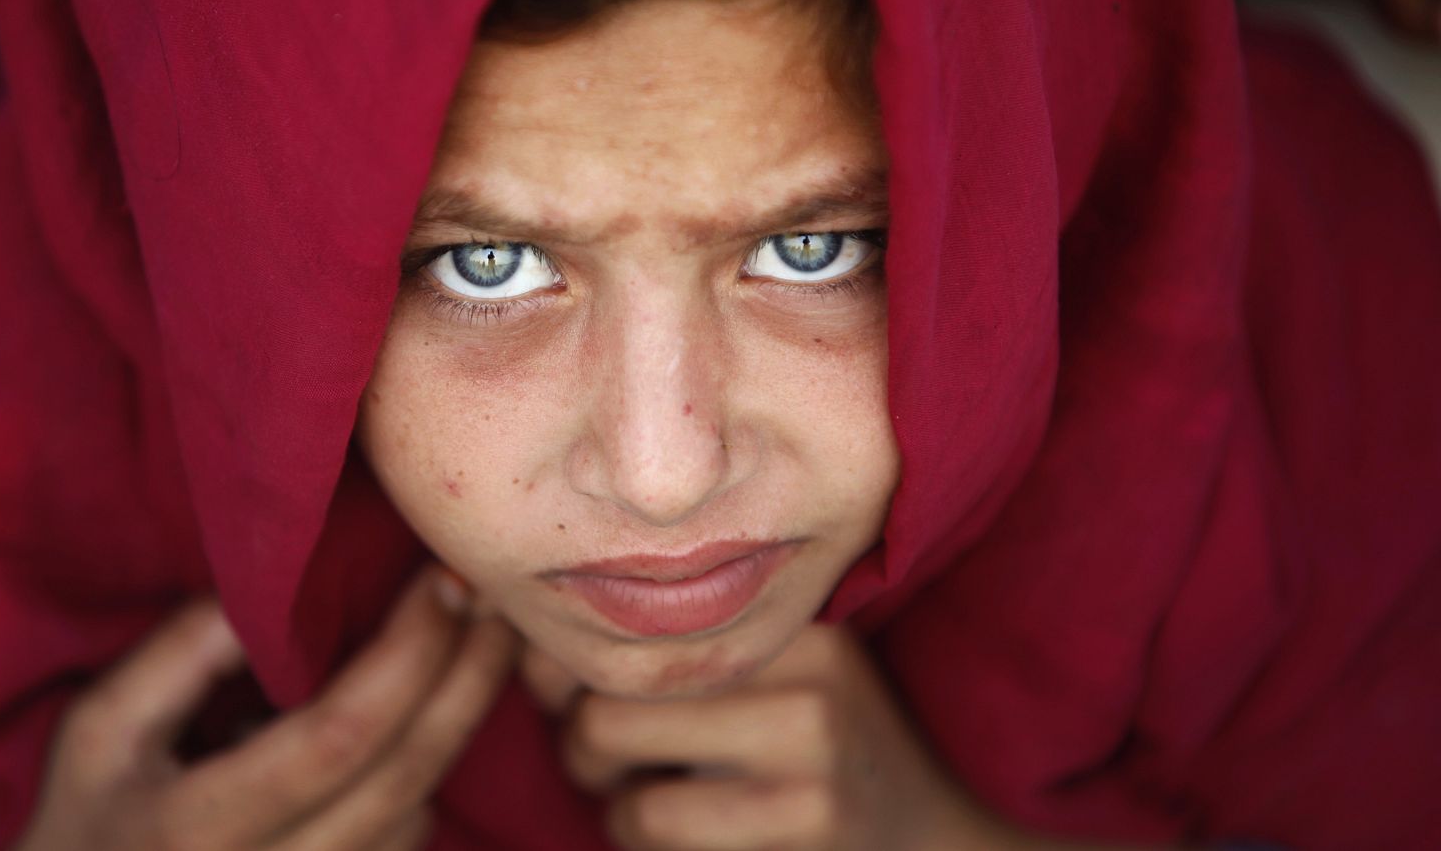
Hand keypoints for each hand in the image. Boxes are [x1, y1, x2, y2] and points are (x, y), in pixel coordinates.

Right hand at [15, 565, 518, 849]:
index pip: (338, 736)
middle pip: (402, 778)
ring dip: (458, 728)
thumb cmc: (87, 821)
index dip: (408, 656)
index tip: (444, 582)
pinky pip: (402, 848)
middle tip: (500, 604)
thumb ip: (184, 653)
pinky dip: (424, 778)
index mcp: (197, 828)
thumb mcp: (101, 730)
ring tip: (483, 646)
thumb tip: (283, 589)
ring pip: (414, 818)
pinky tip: (434, 717)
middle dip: (466, 682)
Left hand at [525, 622, 1011, 850]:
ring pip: (633, 795)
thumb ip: (665, 649)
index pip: (632, 627)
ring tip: (646, 798)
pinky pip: (664, 839)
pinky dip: (647, 843)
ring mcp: (815, 768)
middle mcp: (810, 680)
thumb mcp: (762, 669)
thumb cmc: (809, 744)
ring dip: (617, 809)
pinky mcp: (808, 833)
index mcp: (790, 618)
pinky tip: (684, 836)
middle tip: (603, 757)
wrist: (928, 836)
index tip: (567, 691)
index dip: (567, 667)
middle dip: (582, 746)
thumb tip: (517, 635)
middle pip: (613, 709)